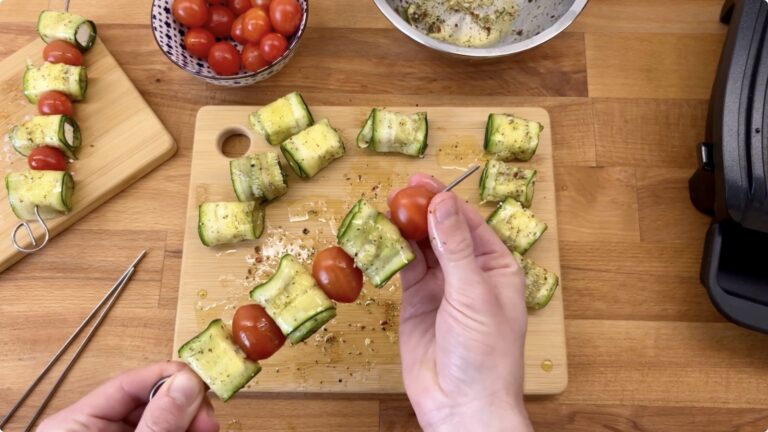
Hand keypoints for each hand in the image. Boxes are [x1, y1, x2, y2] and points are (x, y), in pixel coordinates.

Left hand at [38, 361, 218, 431]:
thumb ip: (157, 422)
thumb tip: (186, 383)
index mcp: (74, 424)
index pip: (129, 382)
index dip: (169, 376)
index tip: (202, 378)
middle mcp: (94, 430)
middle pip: (149, 400)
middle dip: (185, 404)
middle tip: (208, 415)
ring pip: (162, 418)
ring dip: (190, 418)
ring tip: (207, 427)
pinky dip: (184, 430)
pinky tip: (199, 431)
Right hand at [393, 173, 531, 431]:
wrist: (461, 406)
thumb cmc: (484, 355)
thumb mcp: (473, 294)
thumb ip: (454, 247)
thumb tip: (442, 203)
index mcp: (497, 268)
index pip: (470, 224)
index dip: (447, 201)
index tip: (424, 182)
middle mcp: (469, 273)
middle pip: (444, 231)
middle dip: (424, 210)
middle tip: (400, 191)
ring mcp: (442, 287)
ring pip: (422, 247)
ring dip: (406, 229)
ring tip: (387, 208)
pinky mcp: (416, 302)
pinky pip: (405, 269)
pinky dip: (394, 252)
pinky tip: (383, 236)